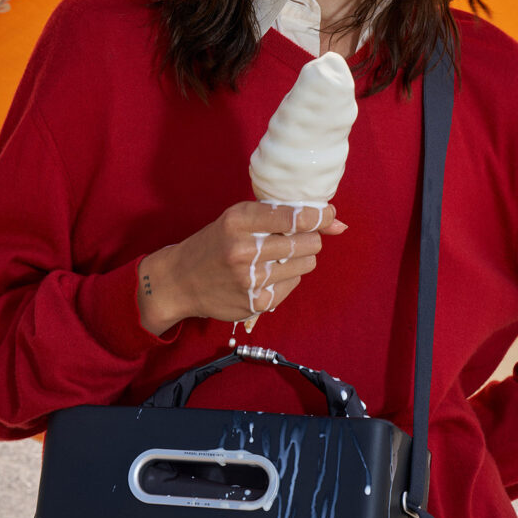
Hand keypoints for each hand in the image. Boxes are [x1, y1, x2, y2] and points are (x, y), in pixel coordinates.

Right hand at [136, 202, 346, 335]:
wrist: (180, 281)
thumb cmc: (215, 242)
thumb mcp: (238, 218)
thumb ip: (282, 214)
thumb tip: (337, 222)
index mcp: (238, 221)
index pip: (295, 217)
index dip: (319, 216)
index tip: (329, 215)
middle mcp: (244, 250)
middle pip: (307, 242)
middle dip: (308, 238)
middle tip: (295, 238)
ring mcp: (250, 280)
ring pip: (305, 264)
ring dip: (300, 258)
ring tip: (278, 257)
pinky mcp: (255, 303)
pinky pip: (293, 284)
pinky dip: (287, 277)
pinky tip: (267, 274)